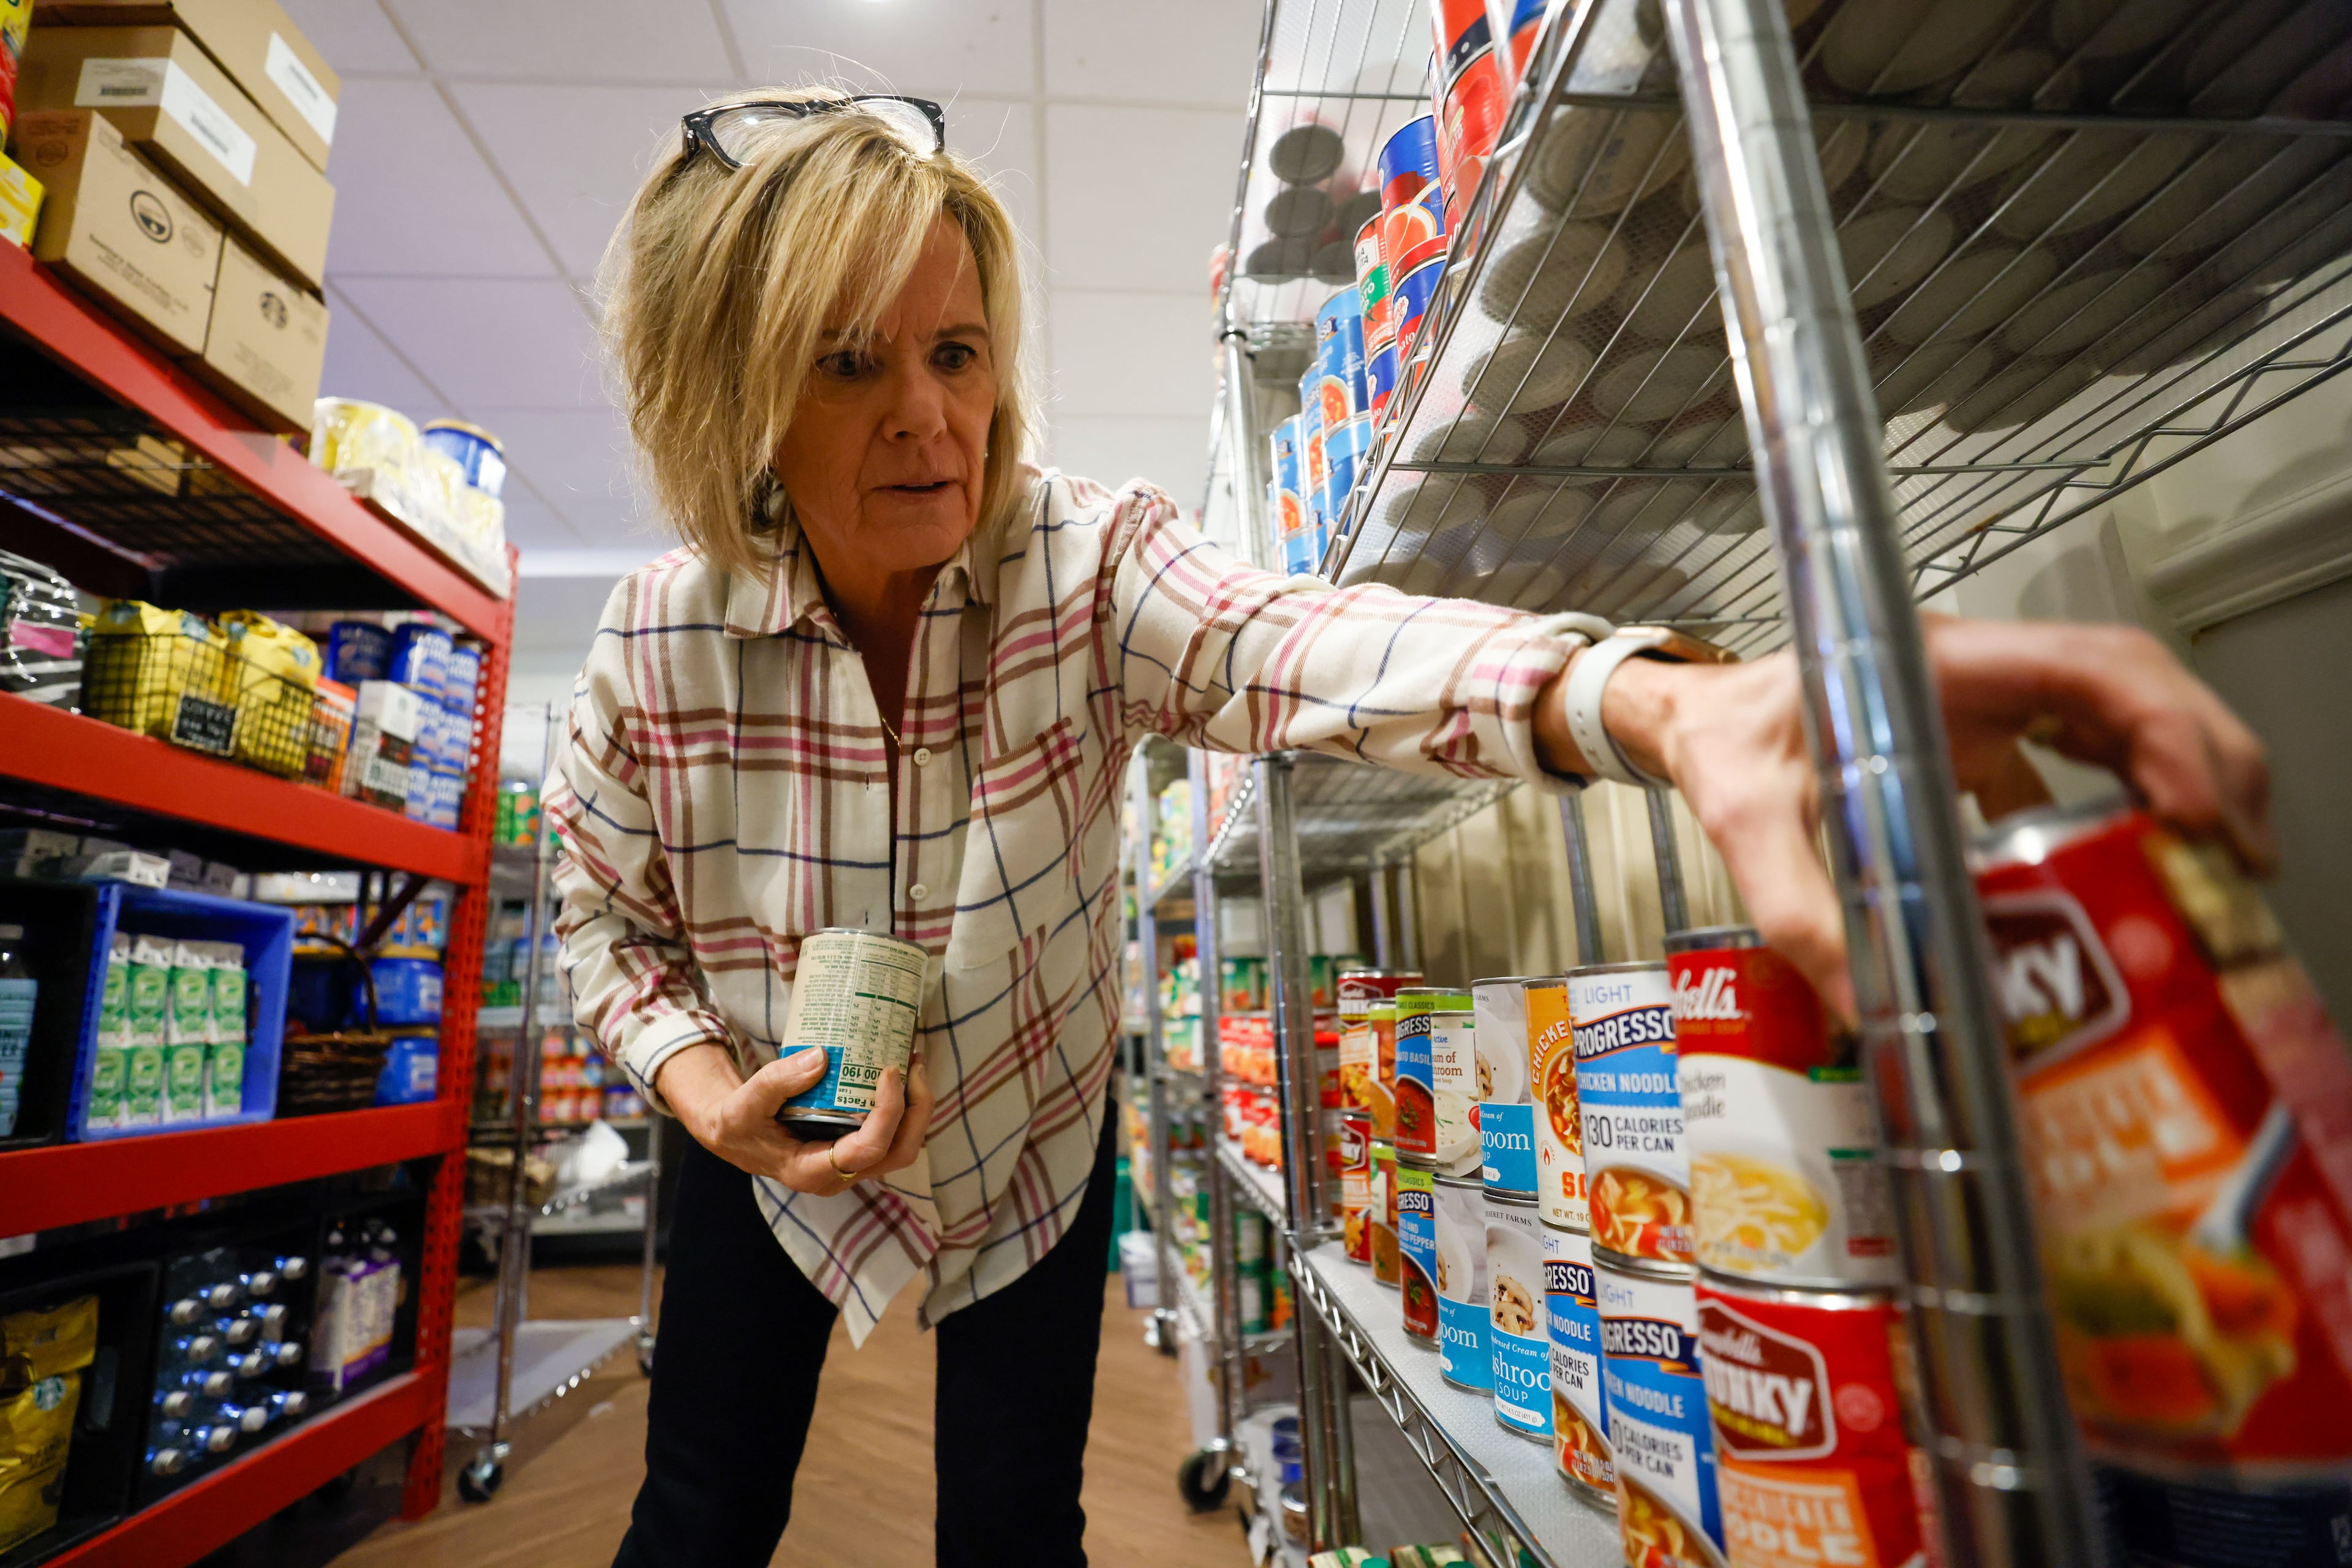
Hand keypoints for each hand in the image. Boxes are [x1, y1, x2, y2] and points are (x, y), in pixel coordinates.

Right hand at [654, 1041, 932, 1193]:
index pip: (866, 1150)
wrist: (734, 1133)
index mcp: (812, 1171)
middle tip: (913, 1062)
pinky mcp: (854, 1150)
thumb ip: (778, 1081)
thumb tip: (821, 1056)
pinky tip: (900, 1073)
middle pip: (898, 1152)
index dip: (888, 1112)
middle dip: (916, 1108)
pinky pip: (891, 1135)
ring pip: (902, 1146)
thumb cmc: (739, 1122)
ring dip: (916, 1107)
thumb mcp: (746, 1102)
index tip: (889, 1071)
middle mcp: (838, 1176)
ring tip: (914, 1062)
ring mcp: (850, 1166)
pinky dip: (903, 1106)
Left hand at [1534, 615, 2270, 1018]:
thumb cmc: (1723, 746)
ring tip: (2217, 869)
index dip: (2163, 726)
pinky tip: (2144, 877)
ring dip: (2184, 782)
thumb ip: (1803, 912)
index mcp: (1935, 664)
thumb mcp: (1747, 825)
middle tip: (2237, 858)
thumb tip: (1873, 1014)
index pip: (2088, 667)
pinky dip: (2130, 811)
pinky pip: (2082, 762)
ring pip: (2124, 719)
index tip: (2193, 807)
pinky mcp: (1986, 743)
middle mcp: (1981, 673)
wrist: (1696, 721)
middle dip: (2207, 761)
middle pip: (2135, 688)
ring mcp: (1991, 703)